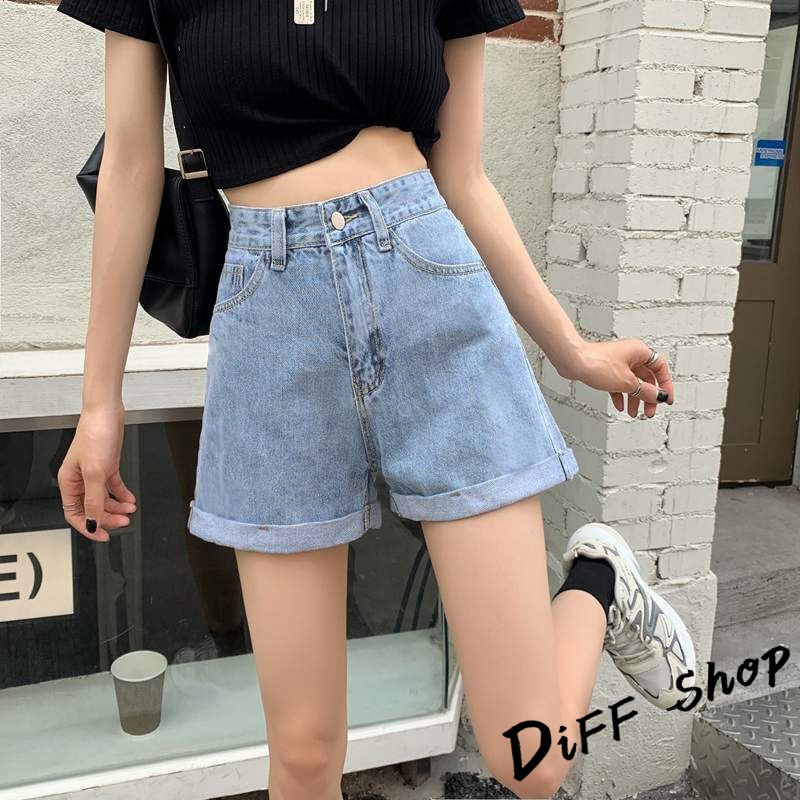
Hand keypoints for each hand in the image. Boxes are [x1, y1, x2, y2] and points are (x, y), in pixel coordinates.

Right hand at [57, 405, 136, 541]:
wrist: (107, 413)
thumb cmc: (95, 435)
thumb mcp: (95, 472)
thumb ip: (94, 499)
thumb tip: (92, 522)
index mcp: (68, 482)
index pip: (75, 514)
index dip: (89, 527)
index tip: (103, 536)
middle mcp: (79, 480)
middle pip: (92, 508)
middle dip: (108, 516)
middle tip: (124, 521)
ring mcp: (94, 473)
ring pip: (104, 499)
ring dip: (117, 506)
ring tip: (130, 510)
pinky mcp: (107, 466)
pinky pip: (113, 487)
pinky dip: (122, 494)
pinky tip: (130, 499)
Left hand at [570, 339, 673, 418]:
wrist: (572, 361)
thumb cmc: (596, 363)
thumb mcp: (627, 382)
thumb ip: (646, 391)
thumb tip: (659, 396)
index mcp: (640, 352)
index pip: (660, 369)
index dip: (665, 385)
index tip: (666, 399)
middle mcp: (630, 355)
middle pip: (646, 378)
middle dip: (648, 396)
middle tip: (649, 412)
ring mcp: (618, 362)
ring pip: (632, 383)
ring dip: (634, 399)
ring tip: (633, 413)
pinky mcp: (606, 369)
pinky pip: (619, 383)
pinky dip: (620, 395)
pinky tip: (619, 405)